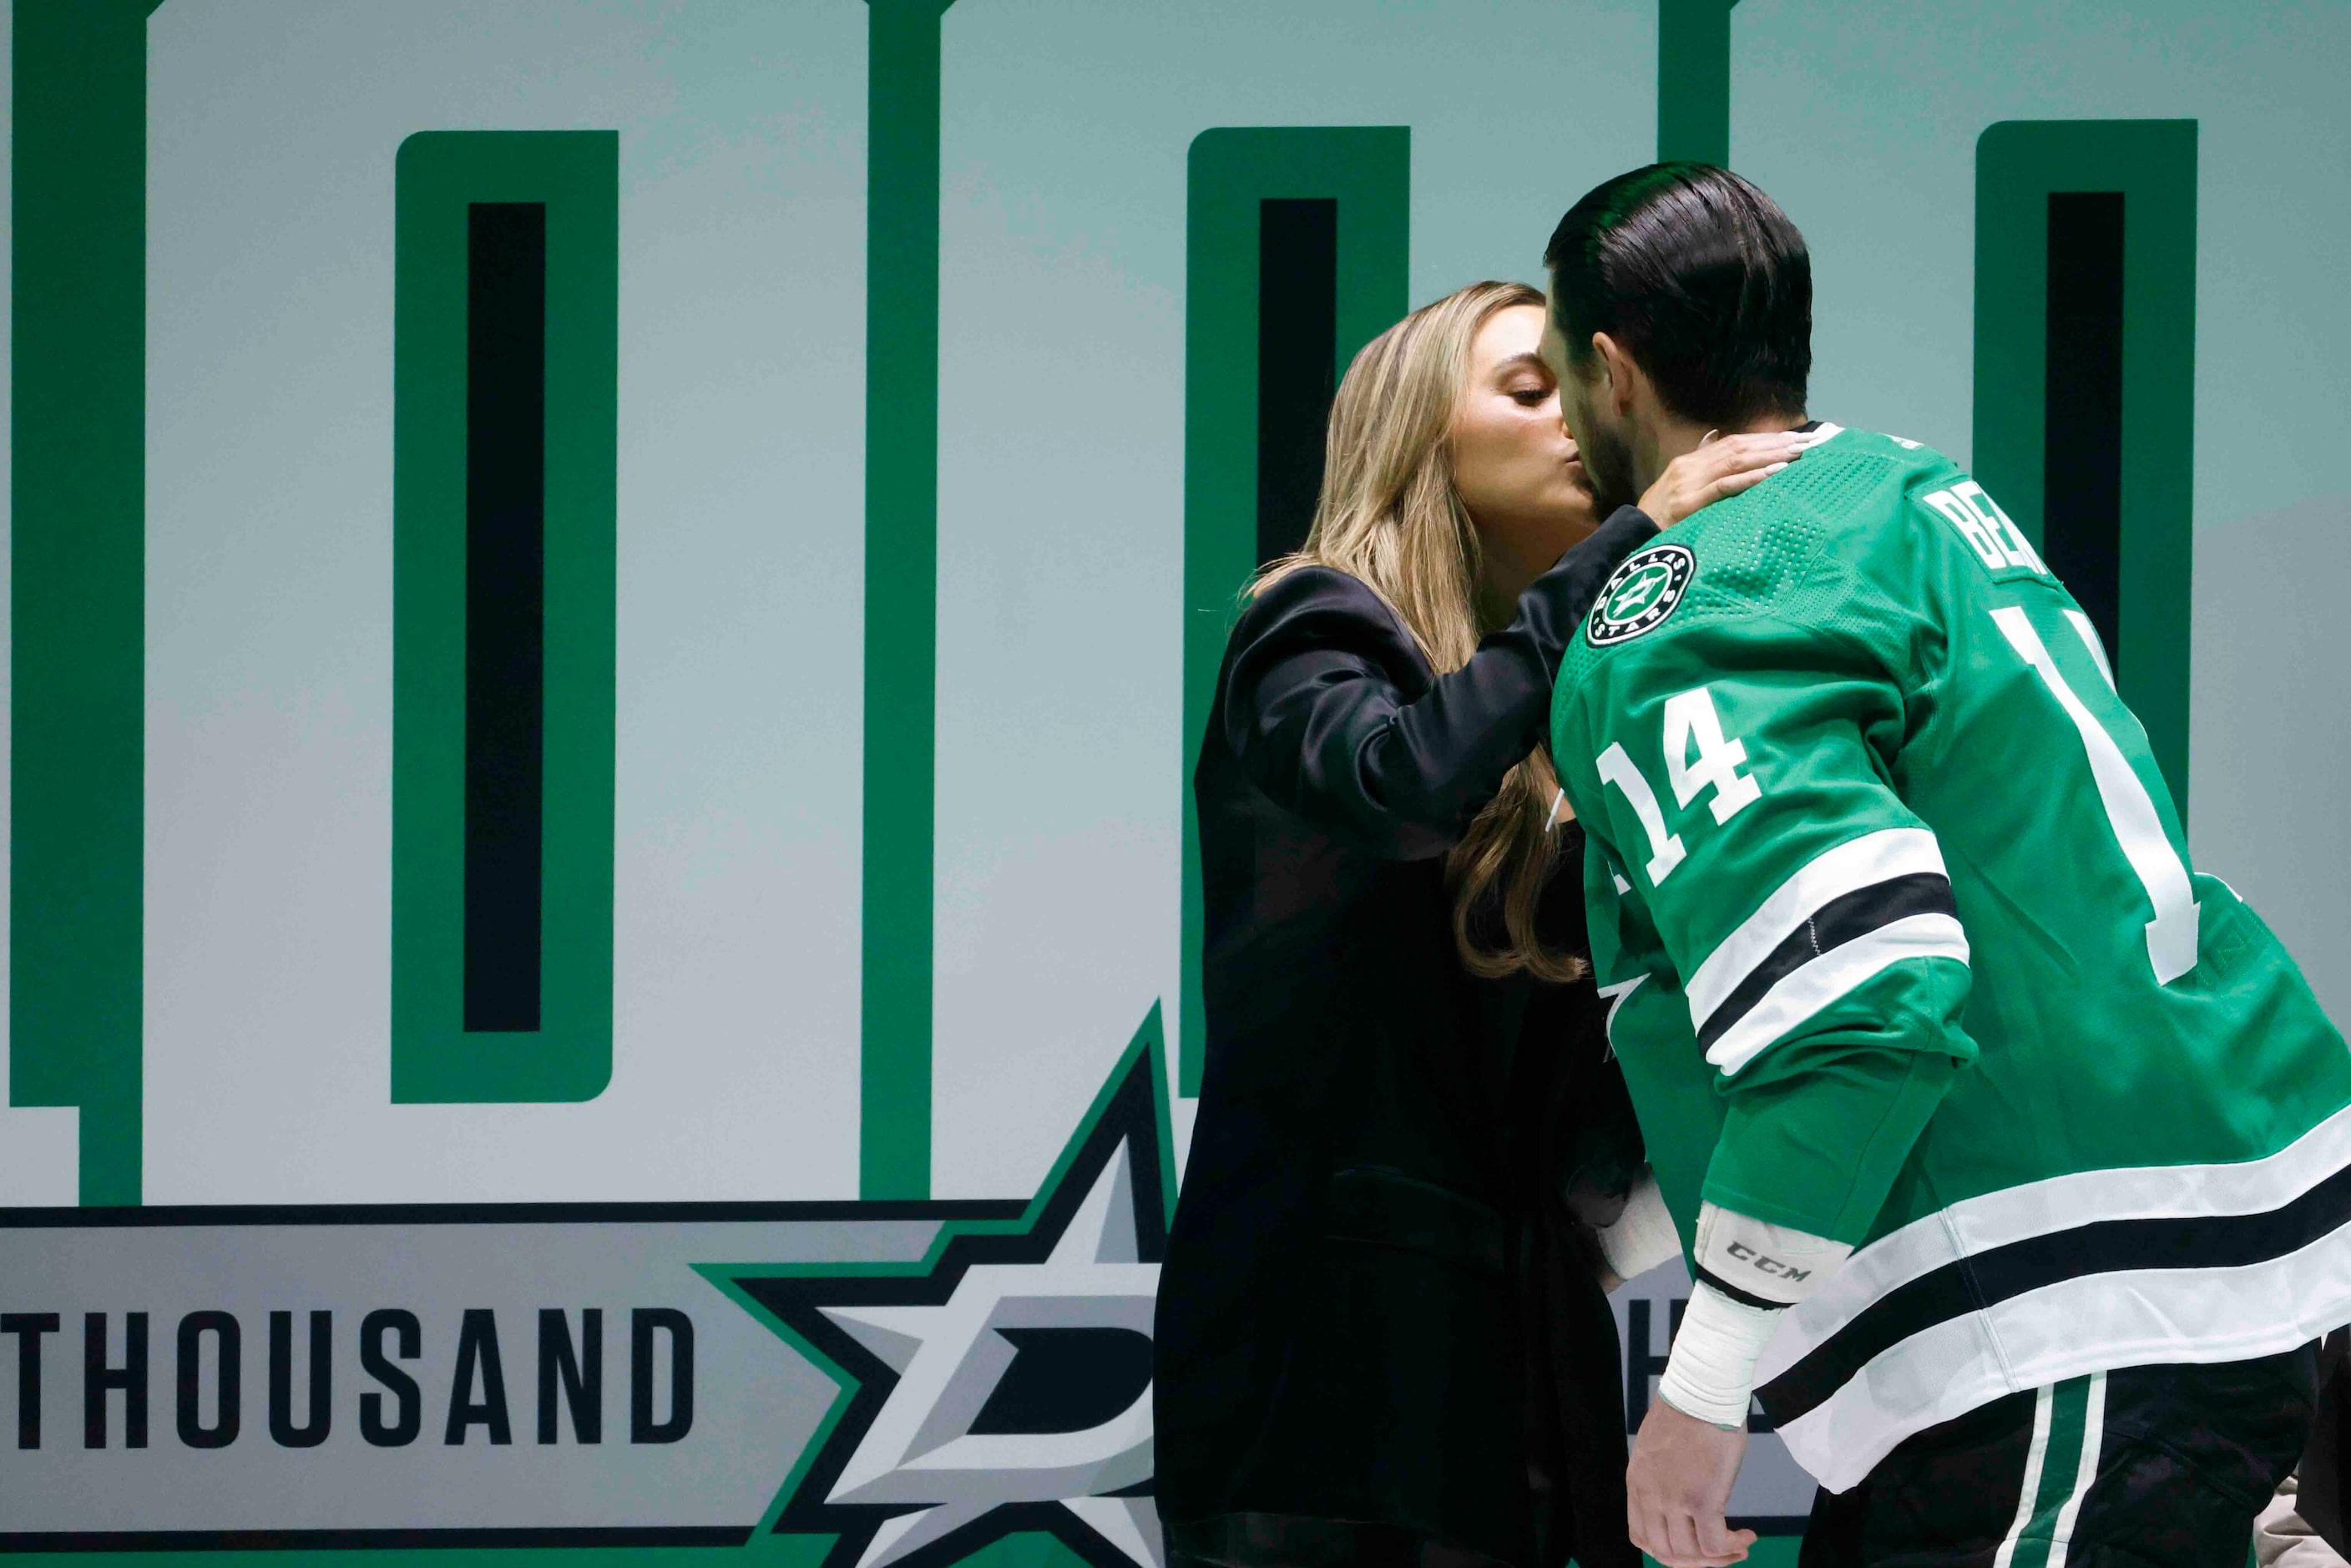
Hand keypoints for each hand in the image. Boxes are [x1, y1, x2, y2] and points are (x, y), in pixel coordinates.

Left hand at [1626, 1398, 1755, 1566]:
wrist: (1703, 1391)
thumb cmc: (1689, 1412)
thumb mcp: (1658, 1449)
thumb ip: (1662, 1477)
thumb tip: (1681, 1500)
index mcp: (1637, 1483)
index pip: (1641, 1537)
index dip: (1668, 1551)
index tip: (1692, 1547)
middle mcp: (1650, 1495)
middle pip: (1665, 1553)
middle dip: (1695, 1562)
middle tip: (1720, 1554)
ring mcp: (1673, 1499)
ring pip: (1691, 1555)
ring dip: (1718, 1558)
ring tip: (1738, 1547)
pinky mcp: (1702, 1499)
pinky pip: (1716, 1544)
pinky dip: (1733, 1547)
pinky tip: (1747, 1536)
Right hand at [1638, 431, 1808, 528]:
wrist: (1629, 539)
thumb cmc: (1658, 519)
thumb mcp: (1678, 487)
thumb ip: (1699, 462)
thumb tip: (1715, 436)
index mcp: (1689, 462)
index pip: (1733, 442)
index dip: (1764, 439)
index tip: (1794, 437)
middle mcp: (1689, 467)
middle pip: (1738, 447)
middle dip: (1774, 444)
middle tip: (1808, 442)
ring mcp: (1687, 484)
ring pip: (1734, 462)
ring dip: (1769, 456)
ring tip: (1797, 454)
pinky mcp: (1687, 504)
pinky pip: (1723, 487)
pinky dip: (1750, 478)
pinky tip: (1773, 473)